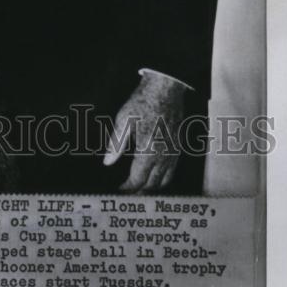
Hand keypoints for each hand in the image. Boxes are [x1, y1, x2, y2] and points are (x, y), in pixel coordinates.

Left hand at [103, 71, 185, 192]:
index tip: (118, 192)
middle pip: (152, 185)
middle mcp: (164, 157)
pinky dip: (163, 180)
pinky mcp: (179, 148)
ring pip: (164, 181)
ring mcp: (174, 153)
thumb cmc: (143, 103)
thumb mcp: (124, 120)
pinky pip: (172, 171)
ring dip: (152, 188)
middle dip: (139, 193)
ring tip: (140, 192)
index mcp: (148, 151)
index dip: (127, 189)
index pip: (137, 180)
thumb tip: (107, 162)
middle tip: (128, 197)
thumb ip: (116, 144)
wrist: (166, 89)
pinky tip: (156, 177)